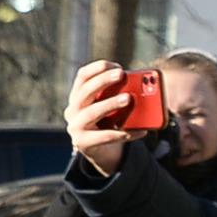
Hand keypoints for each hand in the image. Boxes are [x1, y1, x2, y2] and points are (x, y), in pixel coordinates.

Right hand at [66, 61, 135, 175]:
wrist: (100, 150)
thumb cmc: (109, 122)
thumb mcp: (111, 106)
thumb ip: (120, 94)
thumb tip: (143, 88)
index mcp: (78, 96)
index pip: (82, 76)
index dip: (98, 68)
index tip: (117, 66)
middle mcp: (72, 110)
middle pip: (85, 91)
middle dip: (103, 81)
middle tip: (121, 74)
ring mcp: (75, 127)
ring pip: (92, 112)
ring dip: (110, 103)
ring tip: (128, 98)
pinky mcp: (83, 143)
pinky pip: (105, 136)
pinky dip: (124, 133)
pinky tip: (141, 130)